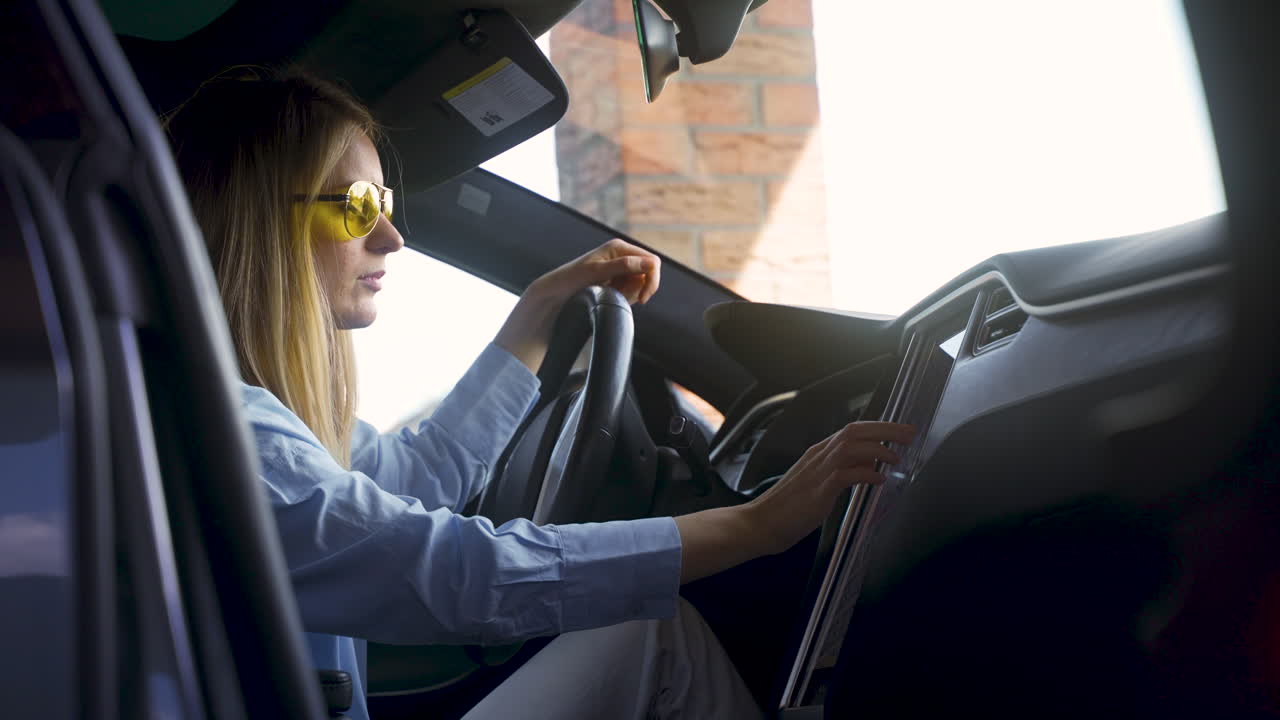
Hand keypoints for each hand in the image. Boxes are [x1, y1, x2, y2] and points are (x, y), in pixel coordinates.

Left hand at [526, 237, 660, 305]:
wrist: (556, 292)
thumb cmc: (572, 279)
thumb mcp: (598, 272)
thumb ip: (625, 266)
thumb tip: (651, 263)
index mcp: (619, 247)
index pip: (652, 262)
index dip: (652, 280)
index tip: (642, 299)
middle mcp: (622, 255)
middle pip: (649, 274)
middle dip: (639, 289)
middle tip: (621, 298)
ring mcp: (620, 268)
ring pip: (640, 285)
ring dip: (629, 294)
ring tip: (609, 296)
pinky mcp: (617, 279)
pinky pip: (632, 290)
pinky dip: (624, 297)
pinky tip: (609, 297)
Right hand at [674, 421, 915, 583]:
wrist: (760, 524)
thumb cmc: (786, 509)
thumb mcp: (816, 484)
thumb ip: (839, 472)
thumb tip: (867, 465)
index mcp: (818, 453)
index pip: (852, 430)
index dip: (879, 427)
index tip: (901, 430)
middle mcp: (819, 456)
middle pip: (856, 431)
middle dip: (887, 429)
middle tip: (910, 433)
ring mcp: (818, 471)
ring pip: (853, 446)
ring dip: (880, 449)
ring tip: (897, 457)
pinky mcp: (819, 489)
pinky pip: (848, 473)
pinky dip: (867, 473)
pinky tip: (880, 480)